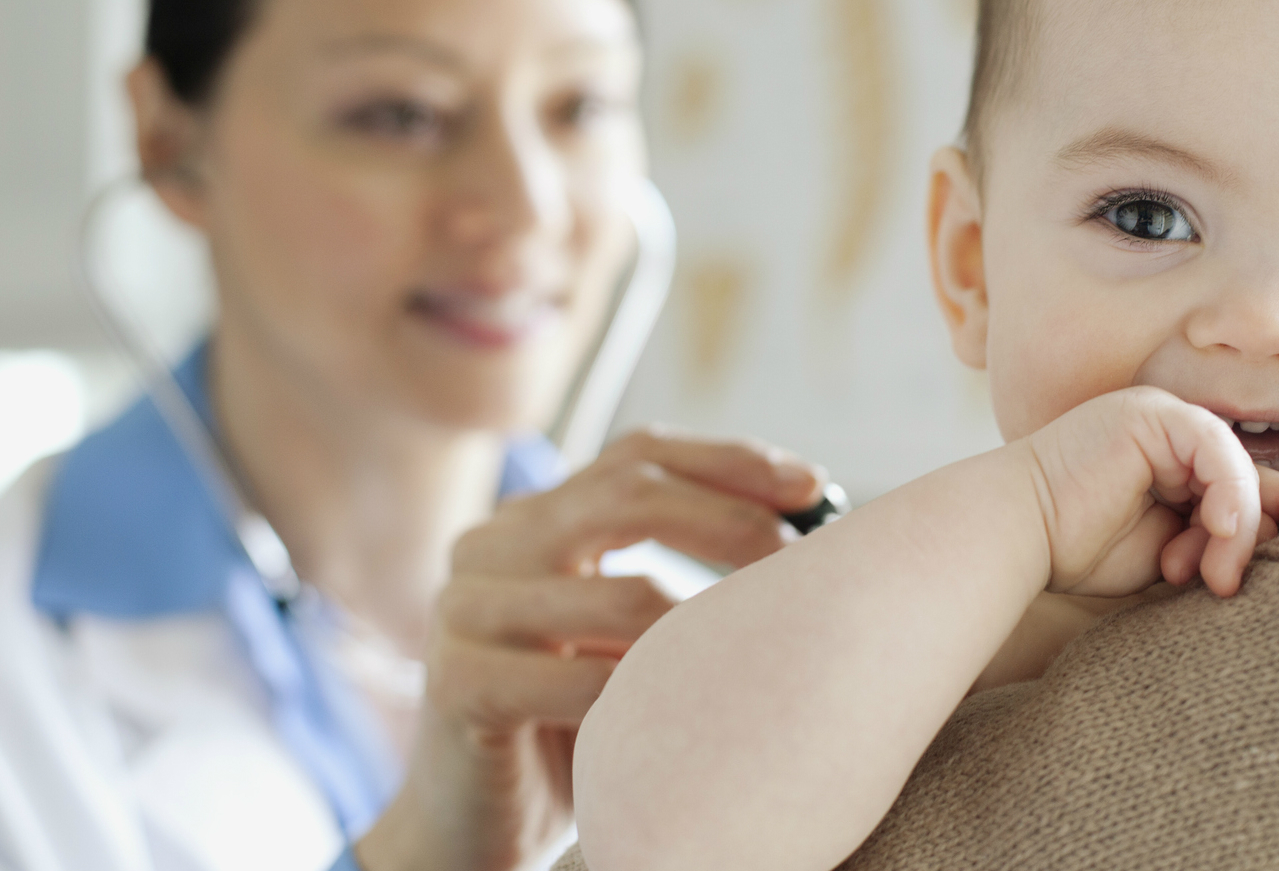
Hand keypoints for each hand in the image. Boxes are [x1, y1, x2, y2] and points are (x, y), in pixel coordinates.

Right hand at [355, 427, 825, 870]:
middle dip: (731, 520)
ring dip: (703, 627)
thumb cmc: (569, 724)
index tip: (812, 485)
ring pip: (623, 595)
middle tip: (796, 560)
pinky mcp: (461, 684)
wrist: (467, 829)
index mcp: (532, 520)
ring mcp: (465, 611)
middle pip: (629, 496)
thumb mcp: (620, 630)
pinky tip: (682, 718)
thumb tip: (803, 519)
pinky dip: (649, 696)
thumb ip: (671, 567)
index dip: (729, 460)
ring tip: (753, 653)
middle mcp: (489, 546)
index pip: (637, 455)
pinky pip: (587, 681)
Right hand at [1018, 387, 1278, 599]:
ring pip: (1237, 470)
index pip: (1244, 491)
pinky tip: (1219, 532)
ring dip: (1237, 530)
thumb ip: (1215, 545)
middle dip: (1258, 535)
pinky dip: (1229, 493)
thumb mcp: (1167, 556)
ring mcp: (1163, 420)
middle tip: (1239, 583)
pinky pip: (1216, 448)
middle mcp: (1172, 439)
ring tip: (1215, 579)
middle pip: (1249, 479)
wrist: (1017, 538)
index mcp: (1173, 470)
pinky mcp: (1153, 415)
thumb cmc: (1078, 555)